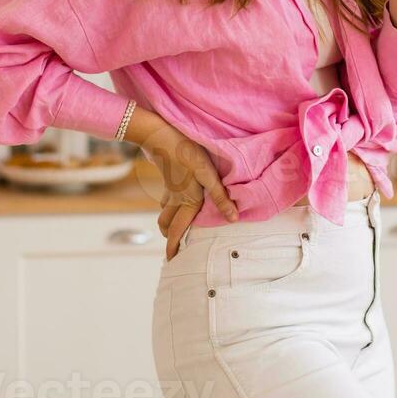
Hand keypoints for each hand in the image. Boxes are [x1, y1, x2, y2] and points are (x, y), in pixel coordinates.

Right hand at [128, 111, 237, 260]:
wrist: (163, 137)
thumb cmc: (188, 155)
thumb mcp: (208, 175)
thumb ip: (221, 197)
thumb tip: (234, 218)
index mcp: (187, 202)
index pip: (177, 231)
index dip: (173, 248)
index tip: (171, 260)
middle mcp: (176, 200)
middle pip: (166, 225)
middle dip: (170, 237)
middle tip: (175, 246)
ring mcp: (169, 190)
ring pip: (164, 212)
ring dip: (168, 222)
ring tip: (175, 227)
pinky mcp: (168, 179)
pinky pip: (166, 199)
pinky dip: (168, 206)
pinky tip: (176, 200)